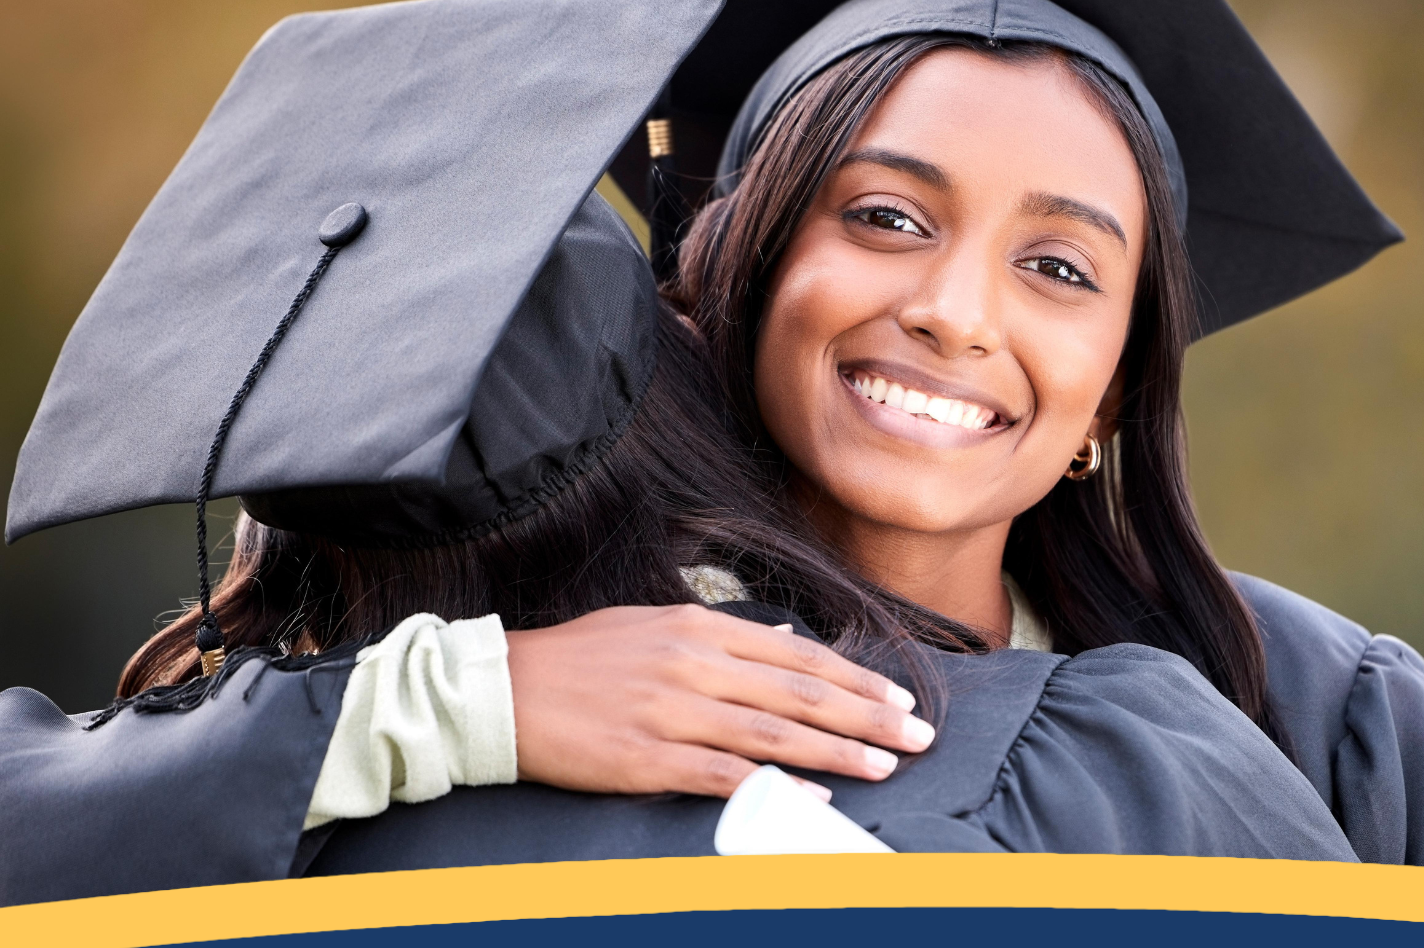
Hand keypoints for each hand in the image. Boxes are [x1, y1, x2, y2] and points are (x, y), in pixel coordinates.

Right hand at [505, 604, 934, 797]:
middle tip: (919, 738)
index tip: (901, 701)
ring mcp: (670, 712)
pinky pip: (724, 774)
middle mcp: (693, 664)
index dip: (858, 681)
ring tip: (885, 766)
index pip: (799, 656)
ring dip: (838, 752)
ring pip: (774, 733)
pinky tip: (814, 797)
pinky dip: (775, 787)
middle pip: (801, 693)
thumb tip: (782, 641)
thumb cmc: (581, 659)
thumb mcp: (653, 625)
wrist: (504, 690)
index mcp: (698, 627)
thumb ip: (721, 635)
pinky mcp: (646, 758)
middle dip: (868, 717)